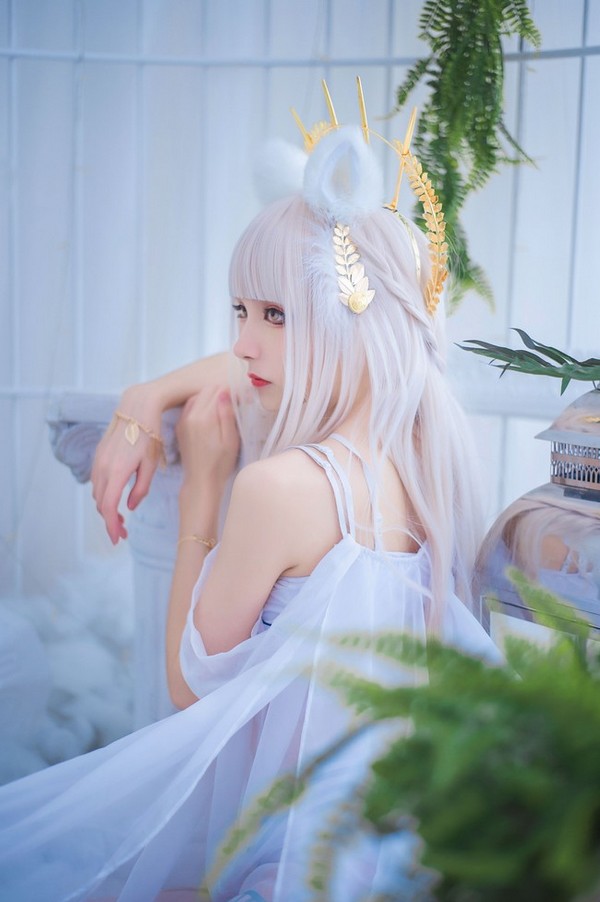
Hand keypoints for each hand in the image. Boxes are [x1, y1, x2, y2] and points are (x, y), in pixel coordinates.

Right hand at [91, 384, 163, 544]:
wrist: (138, 406)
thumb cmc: (151, 434)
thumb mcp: (151, 464)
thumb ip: (140, 488)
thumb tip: (130, 507)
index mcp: (117, 471)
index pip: (108, 506)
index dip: (111, 526)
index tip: (118, 538)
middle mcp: (103, 467)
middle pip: (100, 503)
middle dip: (110, 521)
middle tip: (123, 532)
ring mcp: (98, 460)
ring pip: (97, 492)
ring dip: (106, 508)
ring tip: (121, 518)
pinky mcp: (98, 454)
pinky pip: (96, 481)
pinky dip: (103, 494)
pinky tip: (115, 497)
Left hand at [176, 388, 239, 494]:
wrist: (200, 481)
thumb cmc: (220, 463)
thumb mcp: (231, 440)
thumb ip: (227, 414)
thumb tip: (225, 391)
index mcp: (204, 416)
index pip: (218, 390)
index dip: (232, 391)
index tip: (242, 400)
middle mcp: (190, 414)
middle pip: (206, 390)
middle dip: (221, 392)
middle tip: (234, 403)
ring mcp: (182, 420)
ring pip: (197, 396)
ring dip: (210, 397)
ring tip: (223, 407)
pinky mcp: (180, 426)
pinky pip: (190, 406)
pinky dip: (200, 404)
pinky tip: (210, 413)